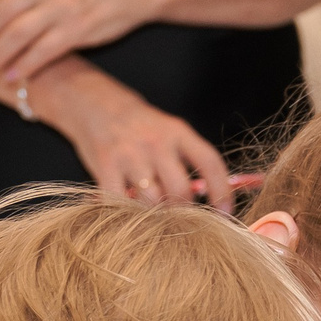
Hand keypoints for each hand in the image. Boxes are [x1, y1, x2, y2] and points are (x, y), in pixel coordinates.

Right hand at [31, 65, 231, 208]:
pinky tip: (129, 210)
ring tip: (153, 212)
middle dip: (184, 211)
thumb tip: (219, 200)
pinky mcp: (104, 166)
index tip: (226, 213)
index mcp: (178, 132)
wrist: (94, 104)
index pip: (210, 162)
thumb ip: (191, 162)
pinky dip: (127, 213)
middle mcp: (155, 142)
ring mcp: (129, 154)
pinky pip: (121, 203)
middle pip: (181, 190)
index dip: (222, 192)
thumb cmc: (140, 128)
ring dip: (155, 215)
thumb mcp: (170, 133)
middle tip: (181, 217)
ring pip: (152, 202)